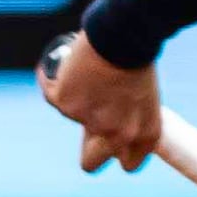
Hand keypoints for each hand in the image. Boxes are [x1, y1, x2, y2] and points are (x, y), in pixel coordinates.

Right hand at [40, 35, 164, 176]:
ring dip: (76, 96)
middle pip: (91, 161)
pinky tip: (60, 65)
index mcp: (144, 133)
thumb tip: (108, 120)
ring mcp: (88, 121)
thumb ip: (129, 113)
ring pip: (72, 114)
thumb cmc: (138, 54)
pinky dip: (52, 78)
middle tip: (89, 124)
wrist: (123, 34)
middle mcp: (117, 134)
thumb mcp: (145, 93)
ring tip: (87, 70)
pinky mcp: (64, 103)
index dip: (119, 150)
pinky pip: (51, 91)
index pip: (128, 162)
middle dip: (89, 152)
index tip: (115, 137)